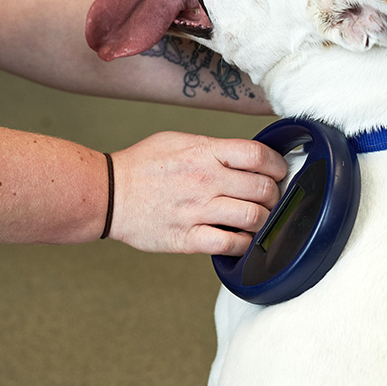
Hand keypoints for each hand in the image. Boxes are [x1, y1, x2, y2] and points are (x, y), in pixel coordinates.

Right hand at [108, 131, 286, 254]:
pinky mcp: (189, 238)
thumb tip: (245, 157)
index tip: (278, 172)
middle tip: (271, 199)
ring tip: (258, 219)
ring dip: (264, 220)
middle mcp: (205, 180)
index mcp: (204, 152)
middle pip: (263, 189)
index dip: (277, 165)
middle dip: (274, 196)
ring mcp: (197, 210)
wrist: (108, 194)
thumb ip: (213, 149)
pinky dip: (245, 244)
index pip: (258, 155)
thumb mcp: (178, 141)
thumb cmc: (141, 167)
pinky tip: (241, 238)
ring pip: (254, 218)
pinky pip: (232, 244)